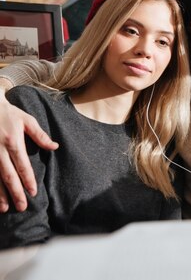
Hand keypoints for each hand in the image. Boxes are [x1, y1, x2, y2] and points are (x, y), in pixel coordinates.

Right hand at [0, 97, 57, 211]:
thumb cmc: (9, 113)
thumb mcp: (27, 120)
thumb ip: (40, 135)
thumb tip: (55, 147)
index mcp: (13, 142)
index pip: (22, 166)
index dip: (28, 180)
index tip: (33, 192)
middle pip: (8, 176)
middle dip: (15, 193)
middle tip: (23, 207)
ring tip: (5, 208)